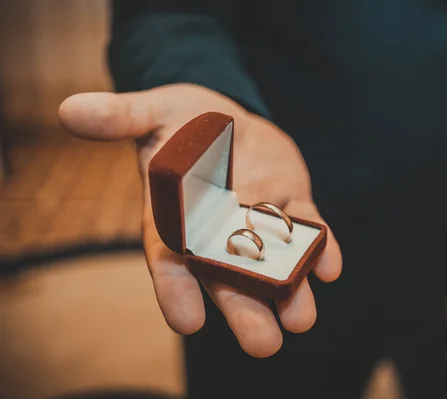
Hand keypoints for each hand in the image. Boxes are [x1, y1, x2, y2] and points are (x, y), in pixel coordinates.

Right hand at [59, 84, 341, 356]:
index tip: (186, 321)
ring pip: (274, 264)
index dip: (175, 291)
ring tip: (302, 319)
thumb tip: (69, 107)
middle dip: (245, 312)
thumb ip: (119, 117)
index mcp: (177, 219)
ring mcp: (257, 220)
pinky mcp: (289, 202)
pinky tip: (330, 266)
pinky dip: (319, 247)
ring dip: (291, 291)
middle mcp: (218, 231)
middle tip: (263, 345)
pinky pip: (307, 228)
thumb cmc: (178, 122)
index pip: (171, 262)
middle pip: (228, 280)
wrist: (223, 116)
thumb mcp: (149, 113)